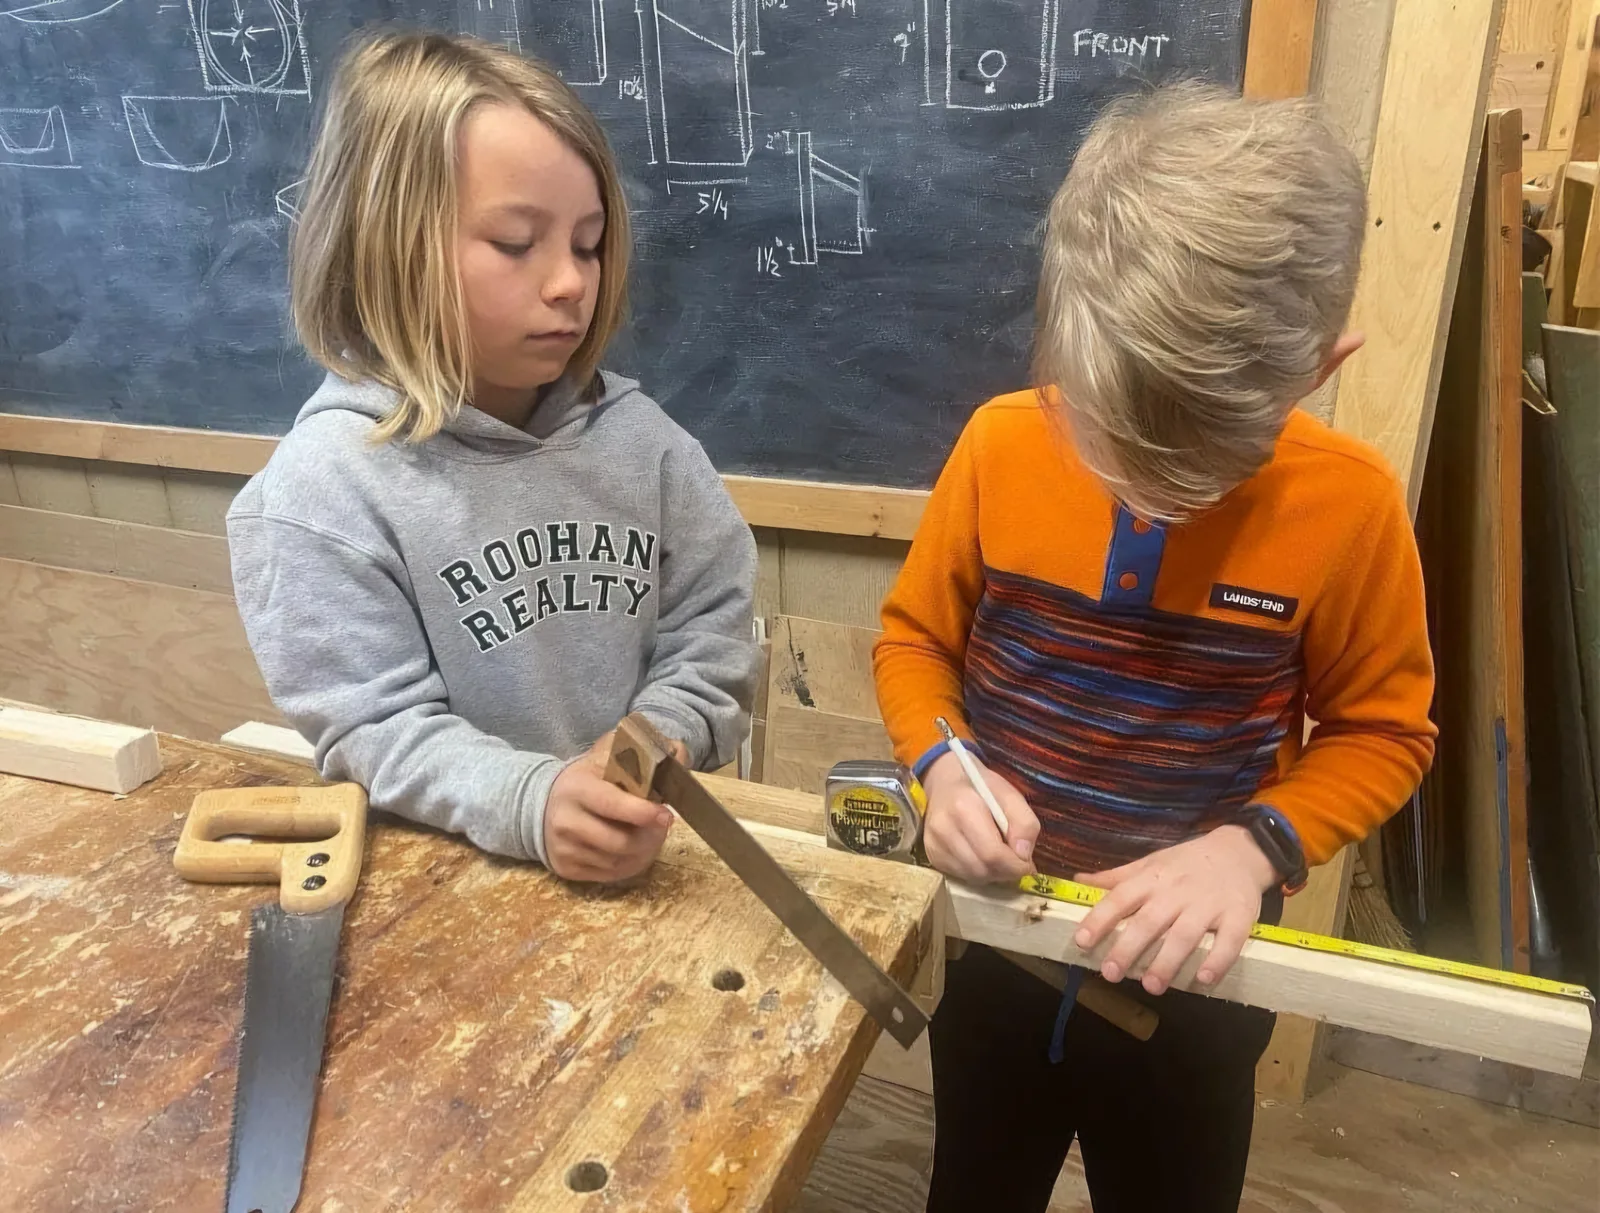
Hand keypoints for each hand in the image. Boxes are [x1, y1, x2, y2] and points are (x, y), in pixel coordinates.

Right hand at [541, 730, 686, 881]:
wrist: (543, 804)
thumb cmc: (587, 779)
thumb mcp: (607, 756)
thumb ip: (644, 752)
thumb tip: (678, 752)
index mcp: (577, 787)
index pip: (611, 804)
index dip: (642, 812)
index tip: (666, 815)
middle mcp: (565, 820)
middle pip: (619, 842)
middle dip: (649, 837)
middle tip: (662, 826)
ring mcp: (564, 848)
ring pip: (617, 862)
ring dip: (642, 852)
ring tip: (650, 836)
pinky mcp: (566, 869)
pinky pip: (609, 875)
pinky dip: (629, 865)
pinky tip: (634, 849)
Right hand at [920, 751, 1038, 882]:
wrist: (944, 782)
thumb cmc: (980, 786)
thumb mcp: (1010, 795)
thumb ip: (1024, 823)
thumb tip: (1023, 856)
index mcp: (964, 808)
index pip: (992, 854)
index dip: (1015, 866)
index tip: (1027, 863)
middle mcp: (943, 829)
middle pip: (982, 869)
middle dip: (1006, 872)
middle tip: (1016, 862)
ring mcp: (933, 844)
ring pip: (972, 876)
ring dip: (993, 874)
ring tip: (999, 858)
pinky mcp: (930, 856)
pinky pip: (961, 876)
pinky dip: (978, 873)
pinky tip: (982, 857)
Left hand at [1072, 825, 1277, 994]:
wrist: (1239, 851)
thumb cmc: (1186, 863)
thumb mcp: (1150, 864)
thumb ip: (1116, 877)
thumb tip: (1077, 882)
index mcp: (1152, 878)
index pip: (1121, 897)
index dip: (1100, 918)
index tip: (1082, 941)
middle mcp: (1178, 891)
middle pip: (1150, 920)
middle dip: (1128, 947)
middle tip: (1110, 973)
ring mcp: (1209, 904)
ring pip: (1185, 934)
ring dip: (1168, 961)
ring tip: (1151, 986)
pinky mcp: (1239, 916)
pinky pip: (1229, 940)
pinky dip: (1218, 960)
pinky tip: (1204, 979)